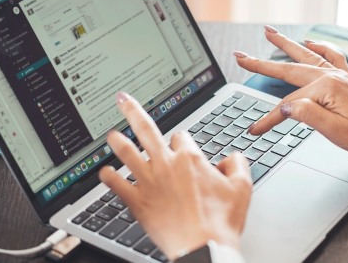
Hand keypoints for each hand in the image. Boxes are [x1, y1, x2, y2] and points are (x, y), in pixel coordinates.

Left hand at [99, 92, 251, 259]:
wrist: (203, 248)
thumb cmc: (221, 222)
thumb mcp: (243, 188)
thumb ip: (238, 165)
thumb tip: (233, 157)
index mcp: (190, 158)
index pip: (181, 137)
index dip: (182, 142)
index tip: (182, 149)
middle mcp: (166, 165)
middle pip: (146, 129)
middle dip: (133, 111)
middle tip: (123, 100)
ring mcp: (149, 182)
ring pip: (127, 153)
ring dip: (117, 142)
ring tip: (111, 134)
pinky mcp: (138, 202)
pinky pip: (117, 185)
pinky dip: (108, 177)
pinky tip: (104, 173)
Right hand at [234, 26, 347, 157]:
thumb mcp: (335, 132)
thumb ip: (308, 115)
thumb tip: (285, 106)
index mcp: (326, 89)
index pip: (288, 105)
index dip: (269, 119)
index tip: (254, 130)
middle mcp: (331, 76)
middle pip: (289, 69)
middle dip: (262, 63)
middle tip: (240, 55)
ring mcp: (339, 75)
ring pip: (305, 56)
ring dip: (285, 44)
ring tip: (268, 32)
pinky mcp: (346, 79)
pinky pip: (330, 56)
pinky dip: (319, 48)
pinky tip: (310, 42)